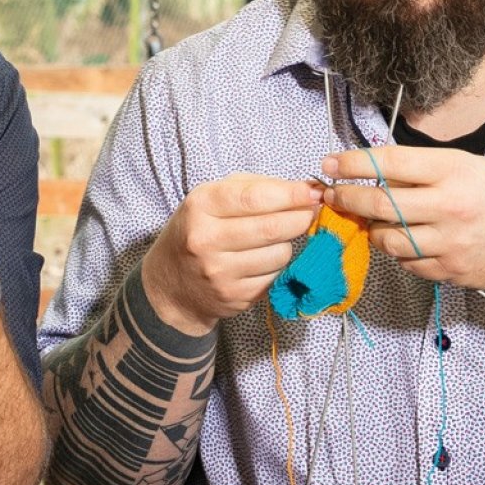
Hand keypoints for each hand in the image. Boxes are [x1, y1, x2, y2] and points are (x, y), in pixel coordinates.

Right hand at [140, 174, 323, 335]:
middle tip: (309, 211)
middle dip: (300, 217)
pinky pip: (276, 276)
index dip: (290, 194)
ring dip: (287, 243)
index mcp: (200, 207)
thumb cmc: (198, 230)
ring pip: (280, 254)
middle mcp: (206, 240)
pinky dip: (277, 266)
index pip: (254, 198)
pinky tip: (263, 260)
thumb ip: (255, 187)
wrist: (171, 284)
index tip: (313, 191)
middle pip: (272, 227)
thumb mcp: (212, 198)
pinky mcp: (234, 297)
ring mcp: (220, 273)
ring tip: (273, 239)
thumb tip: (305, 189)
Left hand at [321, 147, 484, 288]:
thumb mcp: (469, 166)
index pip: (390, 164)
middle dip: (347, 199)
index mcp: (454, 171)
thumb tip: (373, 173)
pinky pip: (406, 262)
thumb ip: (424, 170)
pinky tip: (406, 240)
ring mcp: (449, 243)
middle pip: (380, 205)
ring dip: (372, 230)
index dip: (353, 164)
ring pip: (387, 239)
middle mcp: (450, 207)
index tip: (330, 164)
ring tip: (372, 220)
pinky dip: (398, 251)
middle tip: (331, 195)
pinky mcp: (449, 271)